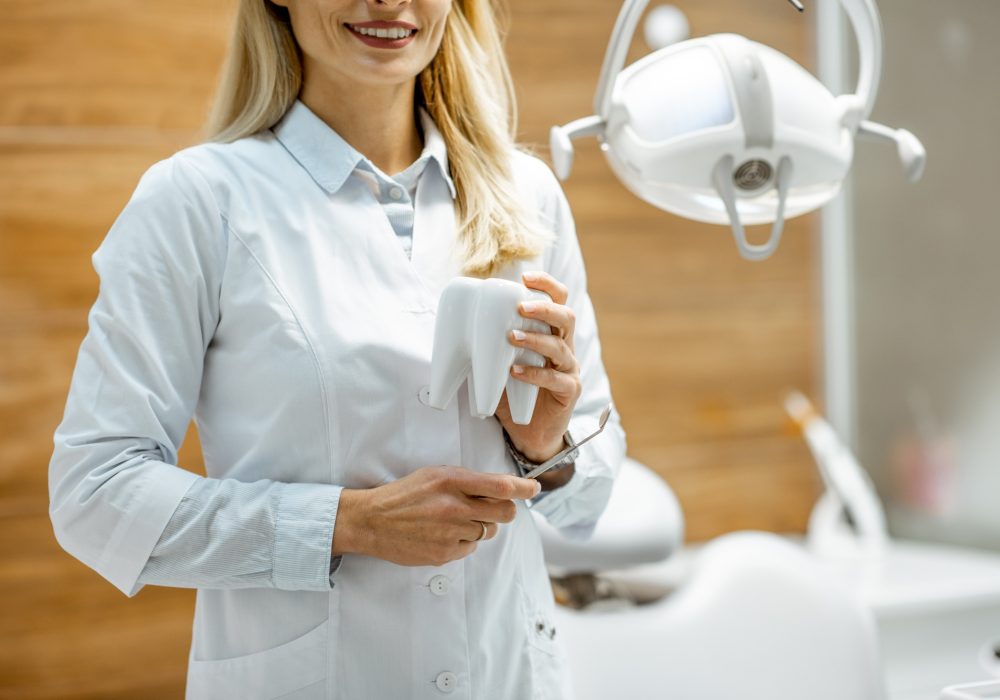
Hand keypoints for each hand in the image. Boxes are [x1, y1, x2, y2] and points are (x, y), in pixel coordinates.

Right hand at [332, 466, 539, 565]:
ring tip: (453, 520)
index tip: (534, 489)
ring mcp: (450, 533)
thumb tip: (501, 487)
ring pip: (488, 532)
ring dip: (479, 526)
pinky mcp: (445, 554)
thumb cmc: (404, 495)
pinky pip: (470, 548)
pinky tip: (443, 534)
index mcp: (452, 481)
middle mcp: (454, 506)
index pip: (501, 486)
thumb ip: (467, 480)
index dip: (524, 488)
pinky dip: (463, 542)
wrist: (372, 521)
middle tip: (492, 508)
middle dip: (504, 510)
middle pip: (504, 512)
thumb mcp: (434, 475)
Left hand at [495, 271, 581, 465]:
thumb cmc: (516, 391)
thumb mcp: (501, 361)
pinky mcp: (569, 391)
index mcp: (550, 333)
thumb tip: (450, 327)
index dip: (546, 285)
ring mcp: (569, 369)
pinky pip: (556, 379)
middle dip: (544, 308)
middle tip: (520, 306)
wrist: (533, 433)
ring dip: (534, 338)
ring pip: (561, 346)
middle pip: (566, 317)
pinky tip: (516, 372)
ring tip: (511, 337)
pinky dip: (535, 374)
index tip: (525, 277)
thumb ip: (489, 344)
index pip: (558, 300)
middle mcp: (565, 347)